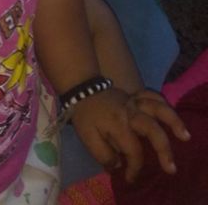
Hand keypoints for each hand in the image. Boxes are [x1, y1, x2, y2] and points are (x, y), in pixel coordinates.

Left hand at [70, 87, 190, 183]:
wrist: (82, 89)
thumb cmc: (85, 116)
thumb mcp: (87, 138)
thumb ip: (103, 155)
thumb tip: (119, 166)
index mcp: (118, 125)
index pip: (133, 151)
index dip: (134, 168)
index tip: (130, 178)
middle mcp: (130, 112)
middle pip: (152, 129)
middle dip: (163, 150)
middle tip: (170, 168)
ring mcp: (134, 102)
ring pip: (157, 108)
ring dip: (173, 121)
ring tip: (184, 136)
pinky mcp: (136, 96)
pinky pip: (153, 96)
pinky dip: (164, 103)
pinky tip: (171, 114)